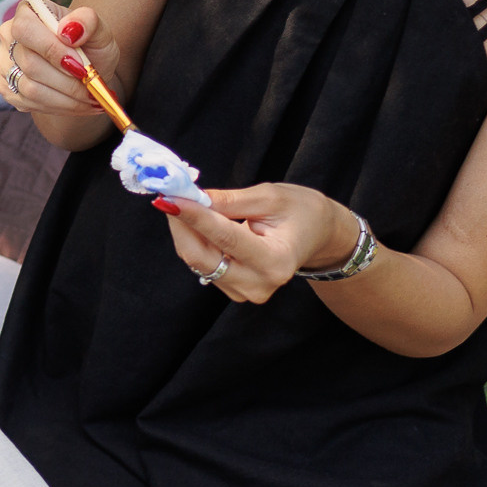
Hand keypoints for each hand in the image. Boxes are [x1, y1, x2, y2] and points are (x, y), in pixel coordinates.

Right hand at [0, 2, 123, 121]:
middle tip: (92, 87)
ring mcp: (4, 63)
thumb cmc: (90, 46)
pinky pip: (30, 103)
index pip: (25, 29)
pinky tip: (78, 104)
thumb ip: (88, 21)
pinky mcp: (6, 88)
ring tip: (91, 99)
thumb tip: (69, 30)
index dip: (52, 50)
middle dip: (67, 80)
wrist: (86, 70)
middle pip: (29, 64)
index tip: (81, 65)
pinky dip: (60, 107)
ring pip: (30, 88)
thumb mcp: (99, 30)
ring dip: (66, 98)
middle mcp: (8, 36)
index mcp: (27, 12)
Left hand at [150, 183, 359, 303]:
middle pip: (202, 257)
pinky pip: (203, 264)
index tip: (168, 197)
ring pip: (198, 260)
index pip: (225, 238)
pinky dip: (195, 240)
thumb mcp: (270, 197)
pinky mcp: (234, 290)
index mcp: (276, 261)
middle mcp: (259, 284)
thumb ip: (229, 200)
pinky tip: (199, 223)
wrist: (318, 235)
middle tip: (168, 195)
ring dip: (186, 231)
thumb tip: (191, 197)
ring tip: (187, 204)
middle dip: (181, 224)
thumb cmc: (300, 211)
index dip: (194, 217)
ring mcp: (246, 291)